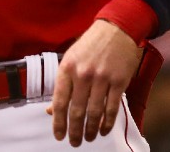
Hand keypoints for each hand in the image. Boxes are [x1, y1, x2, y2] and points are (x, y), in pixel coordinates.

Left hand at [47, 20, 142, 146]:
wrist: (116, 28)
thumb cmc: (90, 44)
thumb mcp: (70, 59)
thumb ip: (62, 84)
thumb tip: (51, 110)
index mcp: (66, 69)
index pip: (59, 101)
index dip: (58, 122)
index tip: (58, 135)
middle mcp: (83, 75)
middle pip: (77, 110)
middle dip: (75, 130)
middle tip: (74, 143)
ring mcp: (102, 79)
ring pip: (95, 112)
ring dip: (91, 129)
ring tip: (88, 138)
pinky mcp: (119, 81)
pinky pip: (112, 107)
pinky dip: (107, 122)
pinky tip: (103, 130)